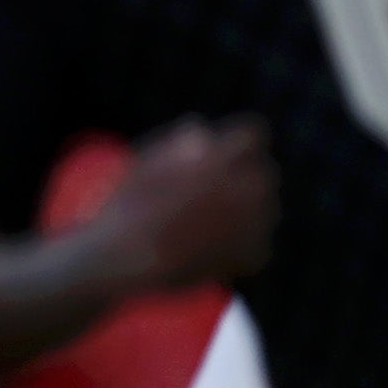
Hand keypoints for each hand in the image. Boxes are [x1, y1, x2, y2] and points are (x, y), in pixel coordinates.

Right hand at [91, 118, 275, 292]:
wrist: (124, 257)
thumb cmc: (128, 204)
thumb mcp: (147, 159)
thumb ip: (184, 141)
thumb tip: (203, 131)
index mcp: (226, 155)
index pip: (253, 135)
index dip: (233, 145)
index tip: (216, 158)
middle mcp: (250, 184)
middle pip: (263, 172)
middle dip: (239, 181)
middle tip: (205, 198)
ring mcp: (256, 221)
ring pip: (263, 210)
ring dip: (242, 214)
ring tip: (202, 228)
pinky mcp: (254, 253)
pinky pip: (256, 245)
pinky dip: (236, 250)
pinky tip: (207, 251)